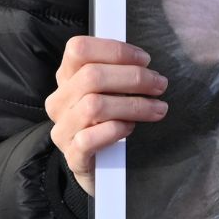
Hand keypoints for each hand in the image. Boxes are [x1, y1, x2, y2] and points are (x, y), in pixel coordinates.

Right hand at [47, 36, 167, 195]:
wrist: (97, 169)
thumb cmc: (107, 121)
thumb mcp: (107, 92)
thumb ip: (116, 72)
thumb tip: (143, 62)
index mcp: (66, 78)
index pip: (79, 50)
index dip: (114, 50)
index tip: (144, 60)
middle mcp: (59, 102)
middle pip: (91, 76)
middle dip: (133, 77)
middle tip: (159, 84)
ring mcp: (63, 129)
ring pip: (94, 106)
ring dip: (133, 105)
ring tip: (157, 109)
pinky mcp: (72, 156)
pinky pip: (90, 139)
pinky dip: (115, 130)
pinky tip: (130, 128)